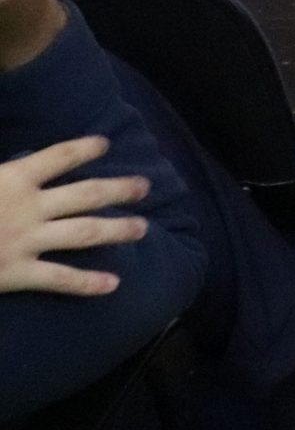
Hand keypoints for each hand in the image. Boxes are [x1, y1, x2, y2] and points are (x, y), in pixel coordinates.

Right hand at [0, 136, 149, 296]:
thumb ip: (0, 171)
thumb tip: (14, 163)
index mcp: (10, 178)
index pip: (58, 157)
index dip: (83, 149)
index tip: (105, 144)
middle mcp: (27, 207)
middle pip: (85, 194)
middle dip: (118, 189)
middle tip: (145, 186)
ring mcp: (26, 241)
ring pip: (84, 233)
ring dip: (117, 229)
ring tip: (144, 228)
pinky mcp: (17, 274)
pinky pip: (59, 279)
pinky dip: (87, 283)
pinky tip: (113, 285)